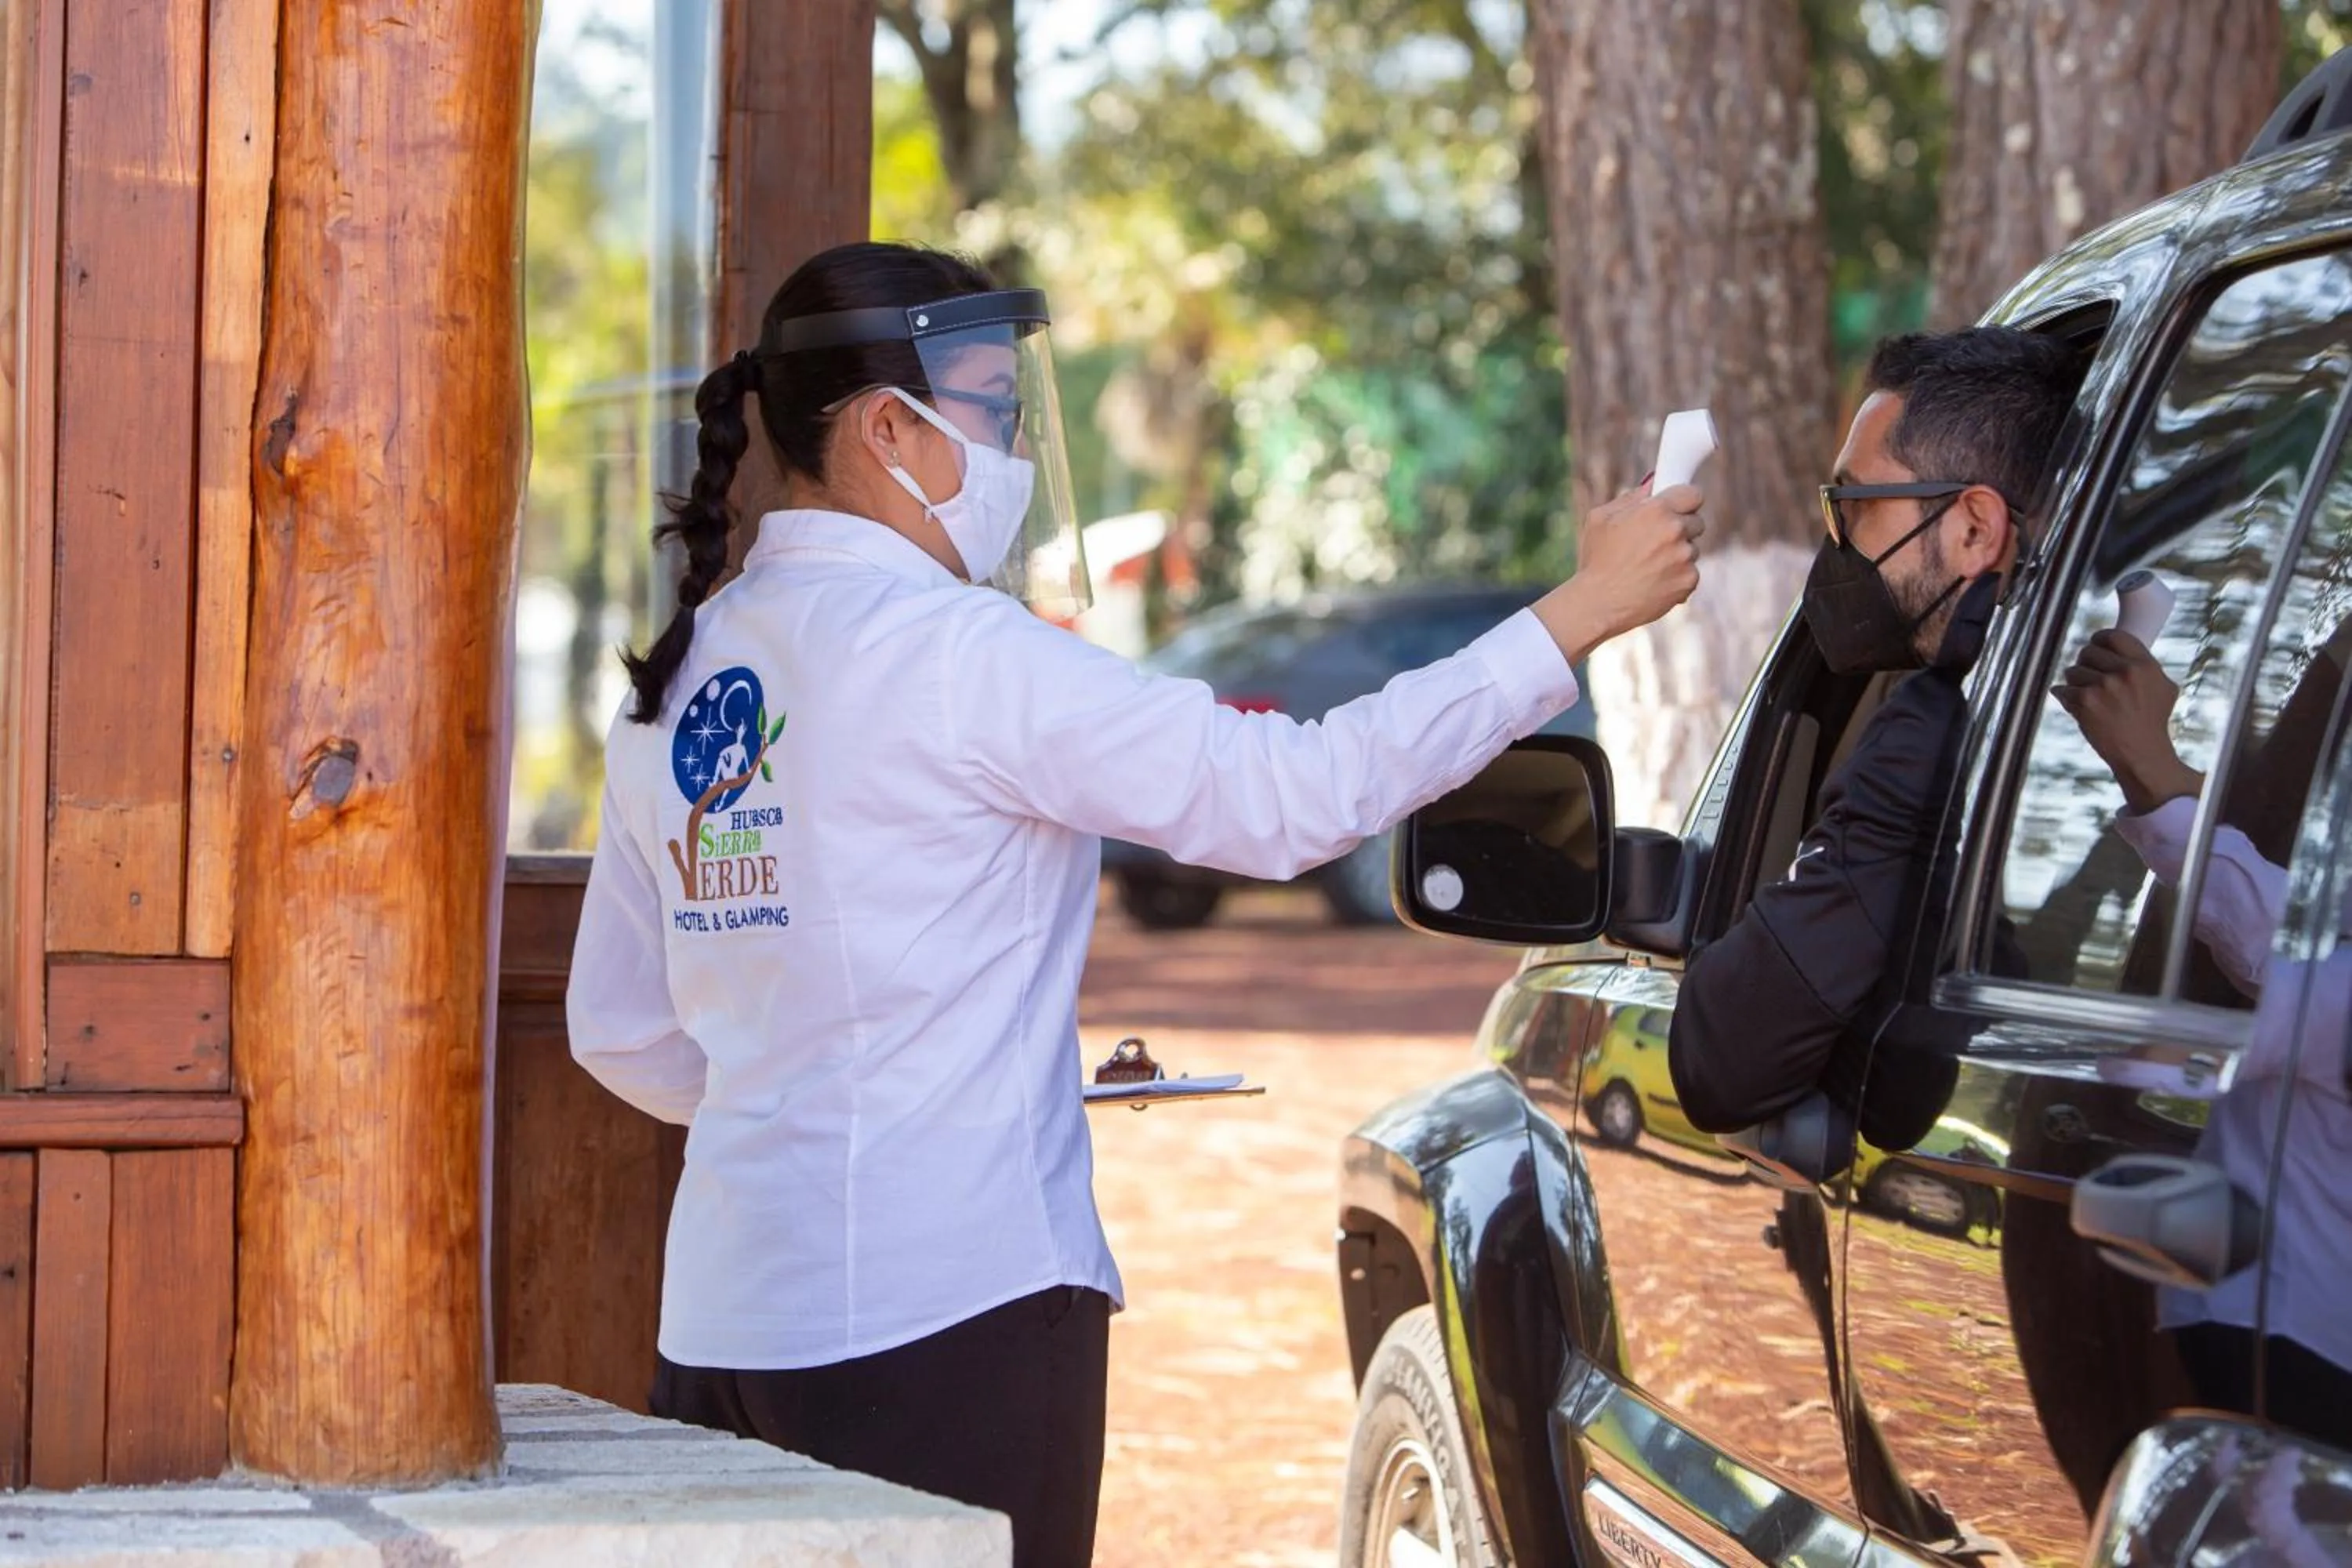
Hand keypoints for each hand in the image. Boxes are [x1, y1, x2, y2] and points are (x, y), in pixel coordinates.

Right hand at [1535, 481, 1705, 663]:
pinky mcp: (1689, 581)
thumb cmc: (1596, 560)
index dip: (1685, 501)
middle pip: (1697, 522)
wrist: (1598, 604)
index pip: (1693, 494)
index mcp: (1656, 510)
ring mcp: (1685, 558)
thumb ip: (1632, 498)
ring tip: (1649, 567)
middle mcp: (1675, 531)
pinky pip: (1691, 573)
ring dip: (1678, 555)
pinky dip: (1677, 578)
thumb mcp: (1601, 518)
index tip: (1679, 508)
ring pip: (1692, 549)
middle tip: (1656, 542)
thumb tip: (1653, 485)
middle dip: (1681, 529)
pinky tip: (1654, 583)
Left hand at [2052, 630, 2200, 813]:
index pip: (2113, 636)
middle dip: (2085, 665)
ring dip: (2075, 683)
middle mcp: (2125, 672)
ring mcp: (2104, 686)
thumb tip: (2117, 646)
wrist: (2141, 752)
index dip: (2099, 640)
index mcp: (2144, 665)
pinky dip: (2065, 697)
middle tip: (2089, 678)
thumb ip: (2143, 664)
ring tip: (2089, 698)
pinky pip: (2062, 690)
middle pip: (2087, 652)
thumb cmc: (2151, 720)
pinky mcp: (2085, 701)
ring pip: (2072, 671)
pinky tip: (2076, 706)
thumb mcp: (2162, 687)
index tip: (2095, 647)